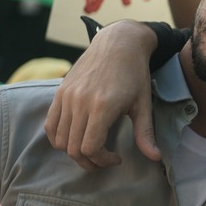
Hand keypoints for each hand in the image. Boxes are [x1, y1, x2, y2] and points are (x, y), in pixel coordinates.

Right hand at [45, 21, 160, 170]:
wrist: (118, 43)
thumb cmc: (135, 74)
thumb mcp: (144, 104)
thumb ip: (145, 133)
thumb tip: (155, 157)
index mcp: (102, 106)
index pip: (90, 148)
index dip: (102, 161)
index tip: (116, 158)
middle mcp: (80, 102)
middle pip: (73, 148)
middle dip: (89, 162)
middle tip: (104, 160)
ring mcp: (66, 96)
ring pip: (59, 139)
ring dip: (73, 152)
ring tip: (91, 151)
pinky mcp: (59, 92)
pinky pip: (50, 124)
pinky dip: (59, 138)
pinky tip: (76, 138)